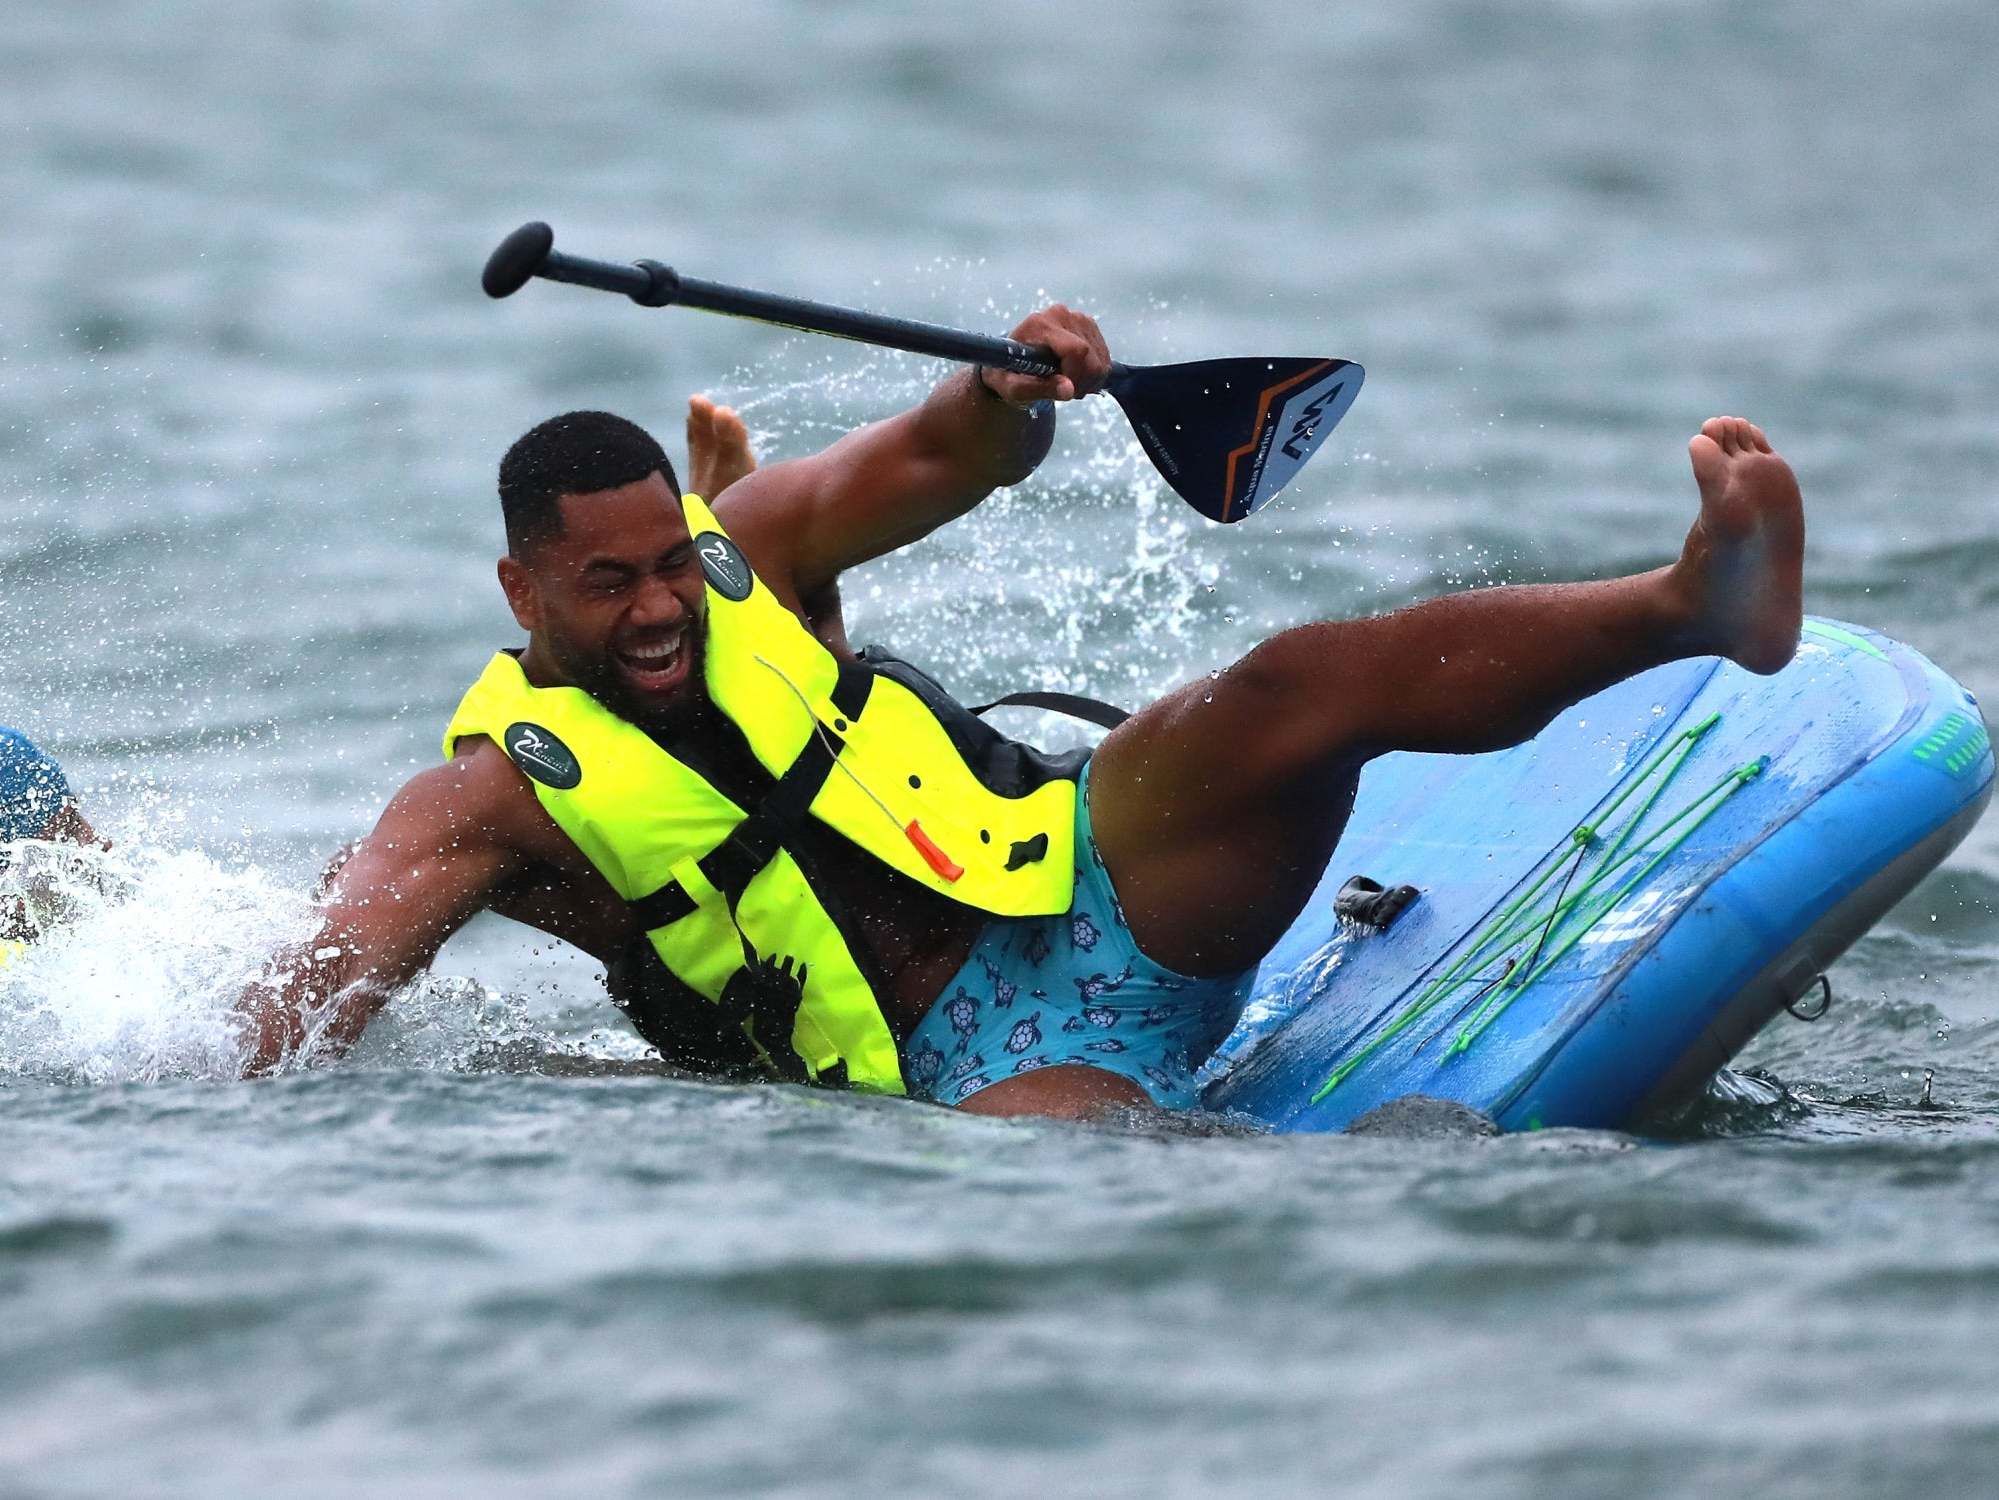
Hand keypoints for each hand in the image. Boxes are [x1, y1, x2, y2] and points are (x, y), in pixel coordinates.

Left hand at [978, 304, 1111, 405]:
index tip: (1066, 389)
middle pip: (1091, 355)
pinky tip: (1076, 373)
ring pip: (1101, 356)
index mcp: (1039, 324)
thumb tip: (1068, 390)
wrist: (1010, 361)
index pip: (1077, 350)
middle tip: (1067, 391)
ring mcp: (1076, 316)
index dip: (1077, 375)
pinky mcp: (1087, 323)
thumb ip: (1040, 389)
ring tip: (1068, 382)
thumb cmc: (1008, 375)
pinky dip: (1095, 370)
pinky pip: (1104, 353)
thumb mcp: (1015, 389)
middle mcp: (1060, 314)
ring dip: (1090, 378)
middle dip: (1084, 380)